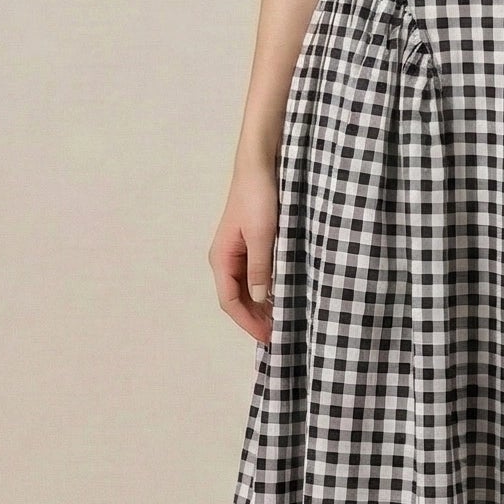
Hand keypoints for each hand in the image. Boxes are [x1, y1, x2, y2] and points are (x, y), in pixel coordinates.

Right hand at [209, 163, 277, 343]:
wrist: (259, 166)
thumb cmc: (258, 198)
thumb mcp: (263, 235)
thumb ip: (260, 268)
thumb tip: (262, 300)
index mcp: (221, 258)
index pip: (230, 302)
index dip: (248, 322)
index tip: (269, 337)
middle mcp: (224, 259)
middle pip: (236, 299)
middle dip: (254, 318)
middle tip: (279, 334)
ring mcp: (235, 252)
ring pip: (245, 289)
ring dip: (260, 306)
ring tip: (281, 321)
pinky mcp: (247, 244)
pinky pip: (252, 276)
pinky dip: (264, 290)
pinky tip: (280, 296)